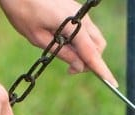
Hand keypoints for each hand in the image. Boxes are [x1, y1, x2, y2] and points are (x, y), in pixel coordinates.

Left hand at [0, 0, 117, 84]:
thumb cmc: (22, 11)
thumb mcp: (38, 38)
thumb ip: (62, 53)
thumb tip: (80, 67)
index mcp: (72, 25)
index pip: (92, 53)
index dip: (101, 70)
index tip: (112, 84)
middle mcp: (81, 17)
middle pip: (98, 46)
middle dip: (91, 61)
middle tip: (70, 70)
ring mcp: (79, 12)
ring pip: (93, 38)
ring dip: (85, 52)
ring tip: (66, 57)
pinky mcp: (75, 10)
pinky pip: (85, 30)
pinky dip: (81, 42)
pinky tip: (64, 43)